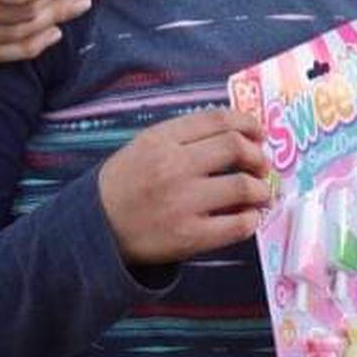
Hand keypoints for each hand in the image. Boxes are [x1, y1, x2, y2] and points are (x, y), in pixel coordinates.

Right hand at [98, 107, 269, 263]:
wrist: (95, 230)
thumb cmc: (126, 184)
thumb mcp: (145, 146)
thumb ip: (186, 136)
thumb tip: (238, 133)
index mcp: (161, 140)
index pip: (218, 120)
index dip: (247, 124)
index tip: (258, 134)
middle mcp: (172, 167)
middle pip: (236, 148)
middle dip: (257, 156)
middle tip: (261, 166)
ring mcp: (181, 203)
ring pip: (242, 186)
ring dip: (260, 189)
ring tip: (260, 194)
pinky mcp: (188, 237)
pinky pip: (236, 225)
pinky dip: (251, 220)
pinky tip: (248, 217)